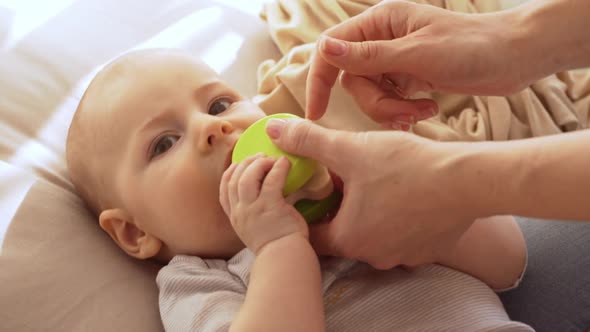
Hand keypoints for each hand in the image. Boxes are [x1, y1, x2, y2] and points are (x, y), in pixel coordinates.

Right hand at [219, 154, 308, 254]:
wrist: (285, 259)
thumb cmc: (276, 245)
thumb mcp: (255, 230)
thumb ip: (253, 214)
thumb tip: (263, 195)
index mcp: (235, 218)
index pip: (224, 190)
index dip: (231, 172)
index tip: (240, 164)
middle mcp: (240, 213)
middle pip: (234, 179)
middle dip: (246, 163)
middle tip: (260, 157)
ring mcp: (253, 210)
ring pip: (247, 177)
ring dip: (259, 164)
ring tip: (271, 159)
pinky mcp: (270, 207)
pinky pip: (271, 181)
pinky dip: (278, 168)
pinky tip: (285, 164)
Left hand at [266, 118, 477, 268]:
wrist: (470, 179)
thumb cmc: (407, 166)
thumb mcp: (351, 149)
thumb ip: (309, 141)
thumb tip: (275, 131)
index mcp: (349, 238)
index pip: (312, 233)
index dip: (307, 210)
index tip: (310, 190)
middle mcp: (374, 255)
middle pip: (343, 233)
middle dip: (339, 207)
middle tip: (343, 180)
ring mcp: (403, 256)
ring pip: (373, 234)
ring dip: (368, 212)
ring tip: (375, 182)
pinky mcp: (427, 250)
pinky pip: (400, 235)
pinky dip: (396, 217)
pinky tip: (404, 192)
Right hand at [306, 0, 540, 121]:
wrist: (514, 58)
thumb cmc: (471, 46)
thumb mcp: (416, 53)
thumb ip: (368, 55)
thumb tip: (325, 49)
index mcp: (380, 21)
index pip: (333, 50)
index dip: (319, 81)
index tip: (315, 114)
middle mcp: (383, 39)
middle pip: (353, 81)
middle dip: (375, 104)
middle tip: (403, 113)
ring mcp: (396, 60)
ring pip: (371, 95)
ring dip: (392, 111)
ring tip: (421, 113)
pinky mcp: (409, 78)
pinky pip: (390, 101)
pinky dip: (403, 112)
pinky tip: (426, 112)